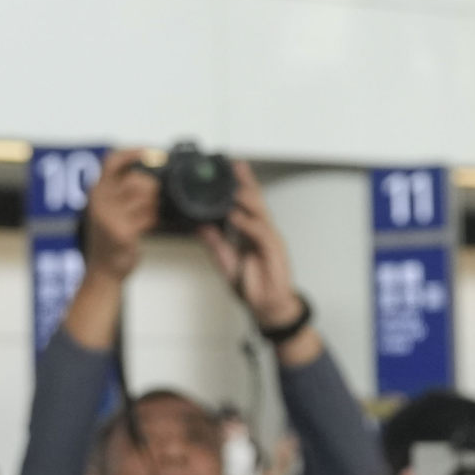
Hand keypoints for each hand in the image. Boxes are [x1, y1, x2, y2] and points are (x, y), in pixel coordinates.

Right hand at [78, 147, 156, 283]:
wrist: (103, 270)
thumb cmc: (109, 238)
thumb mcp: (107, 209)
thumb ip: (119, 190)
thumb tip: (146, 174)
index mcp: (96, 192)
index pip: (112, 161)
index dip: (132, 153)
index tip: (151, 153)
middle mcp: (100, 201)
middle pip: (137, 179)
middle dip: (151, 189)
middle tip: (150, 202)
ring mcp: (110, 217)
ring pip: (146, 197)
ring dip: (153, 206)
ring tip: (146, 216)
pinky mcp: (122, 232)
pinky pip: (149, 217)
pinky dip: (153, 221)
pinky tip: (147, 227)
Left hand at [196, 160, 304, 331]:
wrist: (267, 307)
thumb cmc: (252, 284)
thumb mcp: (226, 261)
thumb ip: (215, 242)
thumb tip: (200, 226)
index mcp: (253, 232)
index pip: (247, 203)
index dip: (241, 184)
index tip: (229, 168)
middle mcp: (263, 231)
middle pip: (256, 201)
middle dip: (246, 182)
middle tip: (234, 166)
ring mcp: (271, 240)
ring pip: (260, 212)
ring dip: (247, 199)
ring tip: (233, 187)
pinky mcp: (275, 252)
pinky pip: (261, 233)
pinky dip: (248, 223)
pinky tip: (236, 217)